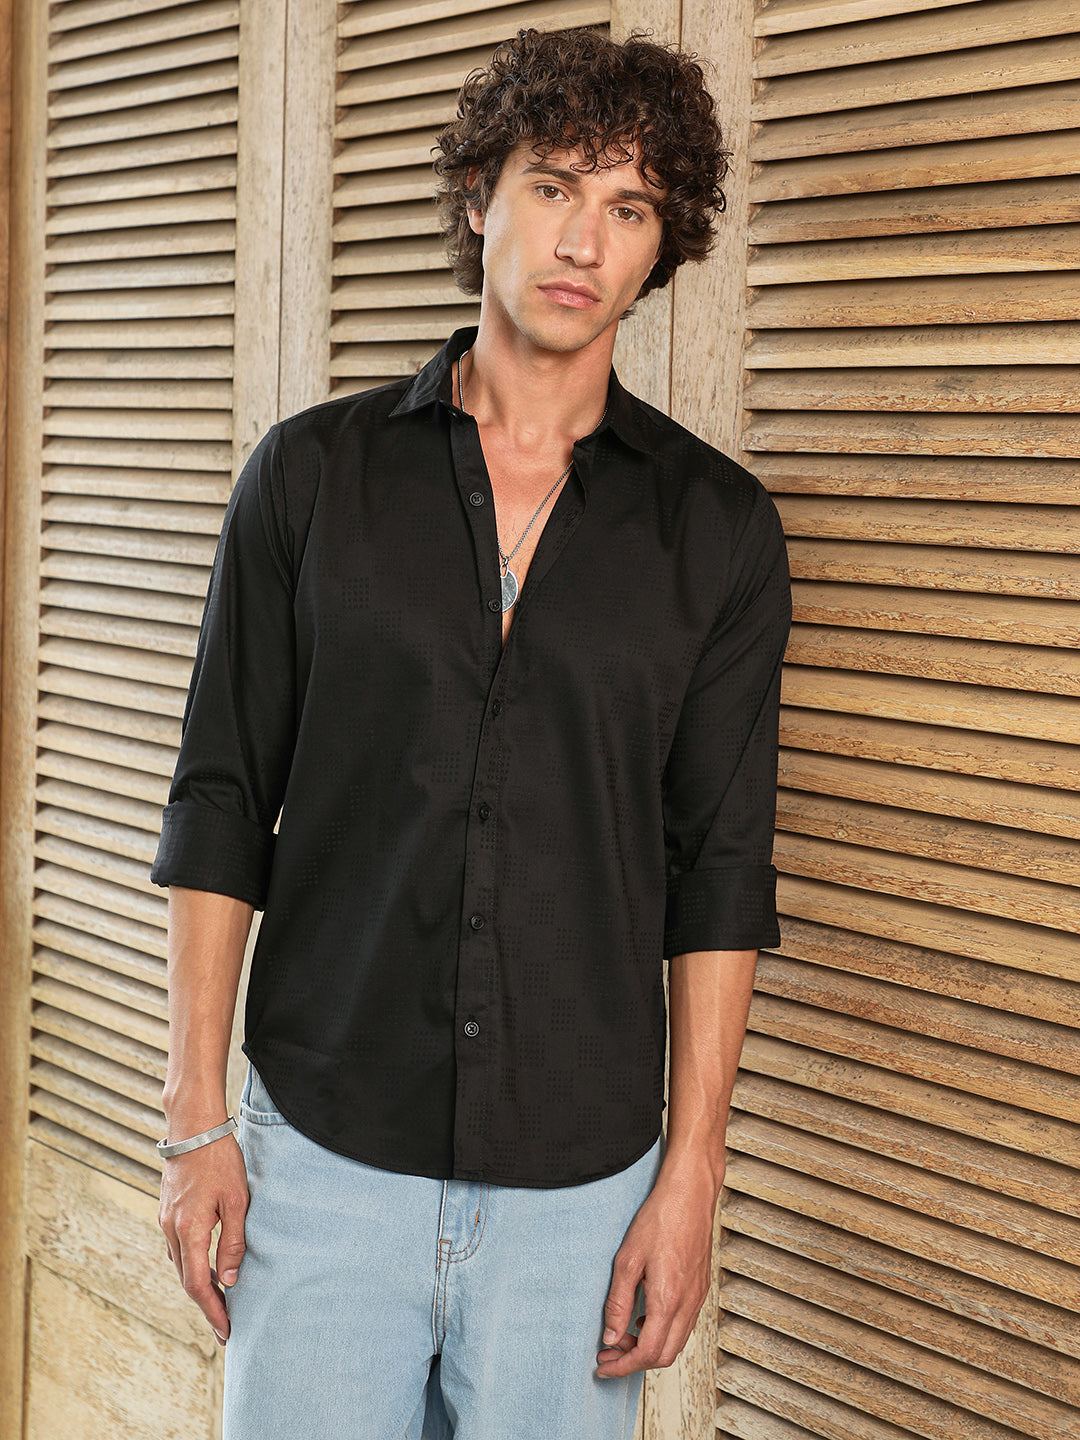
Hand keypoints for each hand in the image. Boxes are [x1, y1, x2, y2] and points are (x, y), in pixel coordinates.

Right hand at [158, 1133, 248, 1342]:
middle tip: (225, 1328)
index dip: (212, 1311)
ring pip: (181, 1266)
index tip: (226, 1330)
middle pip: (186, 1280)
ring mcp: (167, 1221)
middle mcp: (172, 1230)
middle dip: (206, 1305)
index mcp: (189, 1230)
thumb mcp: (236, 1200)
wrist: (194, 1128)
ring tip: (221, 1303)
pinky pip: (179, 1249)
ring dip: (199, 1286)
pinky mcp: (168, 1212)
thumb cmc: (220, 1160)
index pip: (198, 1285)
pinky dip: (193, 1266)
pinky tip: (209, 1268)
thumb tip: (230, 1281)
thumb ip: (233, 1242)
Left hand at [596, 1161, 719, 1376]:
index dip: (622, 1366)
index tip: (604, 1365)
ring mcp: (698, 1297)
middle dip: (634, 1361)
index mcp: (668, 1300)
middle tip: (610, 1351)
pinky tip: (645, 1317)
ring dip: (650, 1347)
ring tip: (623, 1334)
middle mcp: (688, 1304)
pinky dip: (663, 1332)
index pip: (647, 1353)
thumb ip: (618, 1302)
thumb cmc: (660, 1219)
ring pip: (676, 1342)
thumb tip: (610, 1335)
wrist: (690, 1195)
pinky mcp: (701, 1288)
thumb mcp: (627, 1259)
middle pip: (664, 1356)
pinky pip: (684, 1324)